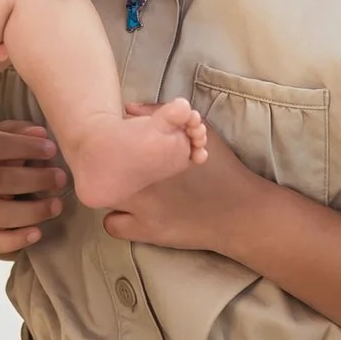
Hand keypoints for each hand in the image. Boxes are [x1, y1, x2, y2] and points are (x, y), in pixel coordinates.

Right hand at [0, 122, 65, 253]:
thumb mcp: (0, 137)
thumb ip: (19, 131)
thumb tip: (40, 133)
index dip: (25, 147)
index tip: (52, 149)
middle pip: (1, 180)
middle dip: (36, 179)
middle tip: (60, 178)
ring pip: (0, 213)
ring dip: (33, 211)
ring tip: (56, 205)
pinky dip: (16, 240)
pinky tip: (37, 233)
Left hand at [101, 117, 258, 255]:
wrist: (238, 213)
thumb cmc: (222, 169)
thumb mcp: (202, 133)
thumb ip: (166, 116)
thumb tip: (129, 107)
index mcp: (153, 152)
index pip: (114, 137)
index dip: (114, 138)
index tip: (121, 141)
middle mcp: (141, 178)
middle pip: (102, 164)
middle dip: (107, 163)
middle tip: (118, 165)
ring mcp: (141, 207)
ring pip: (102, 196)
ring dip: (112, 191)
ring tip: (125, 189)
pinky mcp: (145, 231)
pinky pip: (111, 223)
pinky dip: (119, 218)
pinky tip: (131, 213)